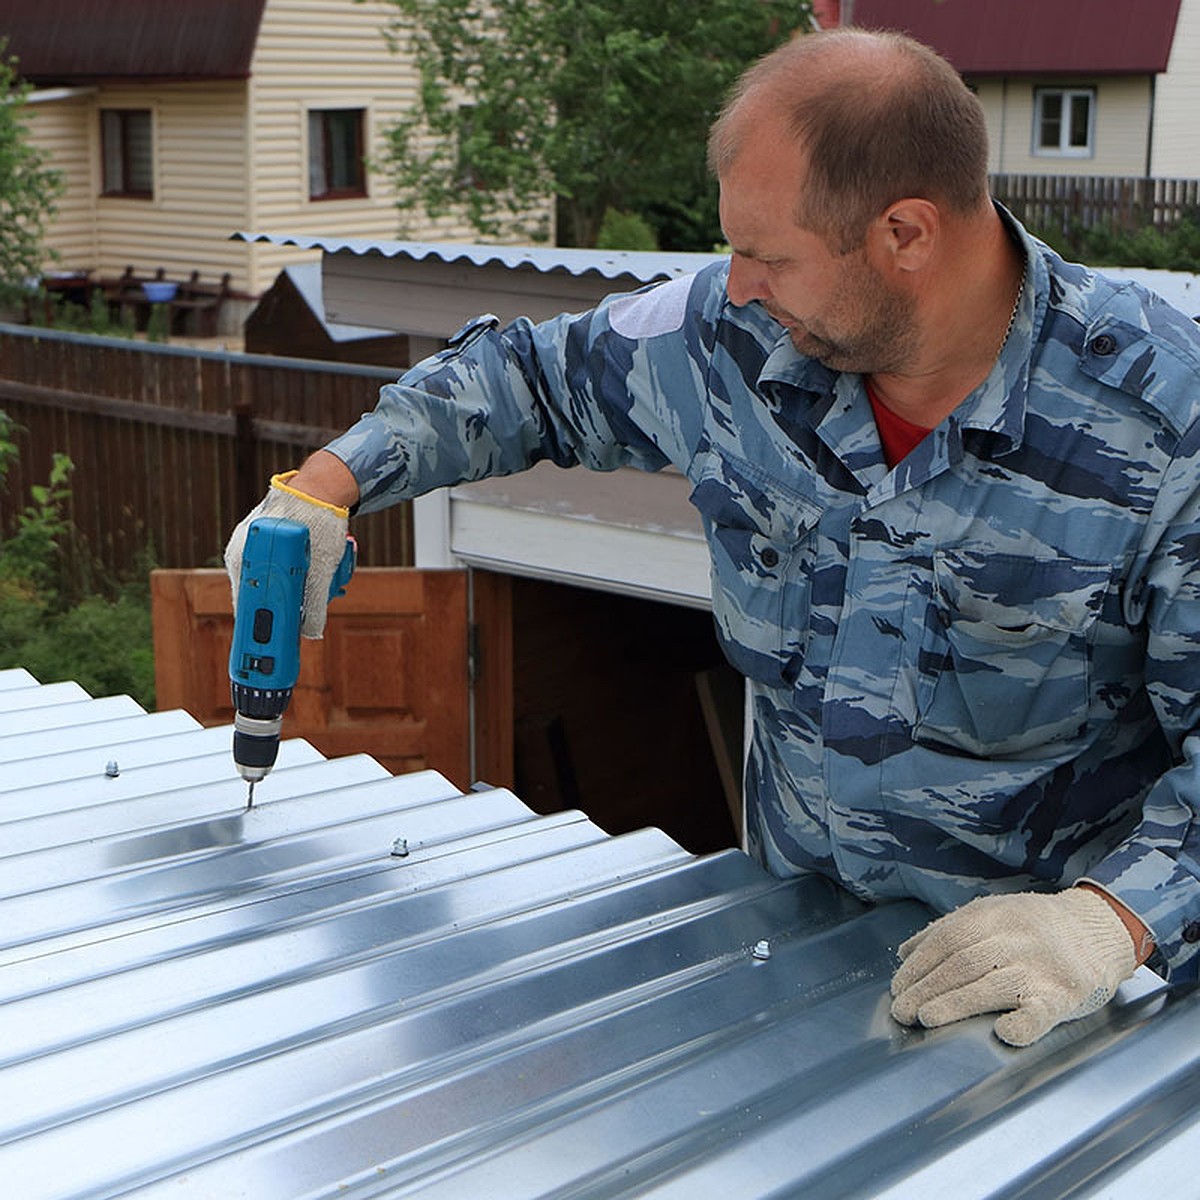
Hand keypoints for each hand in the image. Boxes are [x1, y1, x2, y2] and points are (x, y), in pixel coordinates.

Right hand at [224, 470, 349, 637]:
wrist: (322, 485)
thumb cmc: (317, 520)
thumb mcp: (319, 567)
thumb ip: (314, 602)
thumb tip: (310, 633)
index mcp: (243, 557)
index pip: (245, 604)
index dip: (261, 626)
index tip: (274, 643)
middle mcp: (242, 551)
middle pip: (260, 595)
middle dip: (287, 605)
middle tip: (310, 607)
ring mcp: (252, 544)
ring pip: (273, 581)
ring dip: (298, 587)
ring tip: (323, 575)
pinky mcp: (266, 540)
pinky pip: (278, 567)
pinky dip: (297, 573)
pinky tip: (317, 567)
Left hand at [890, 888, 1137, 1046]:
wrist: (1099, 929)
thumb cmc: (1035, 927)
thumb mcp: (993, 914)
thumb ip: (949, 931)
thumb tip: (905, 953)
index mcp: (993, 915)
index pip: (946, 940)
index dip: (918, 966)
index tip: (898, 988)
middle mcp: (1015, 937)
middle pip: (962, 963)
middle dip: (927, 988)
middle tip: (902, 1010)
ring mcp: (1041, 967)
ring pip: (991, 986)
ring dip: (955, 1004)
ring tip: (927, 1018)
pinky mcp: (1065, 995)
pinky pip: (1041, 1012)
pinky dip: (1021, 1024)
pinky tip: (1001, 1033)